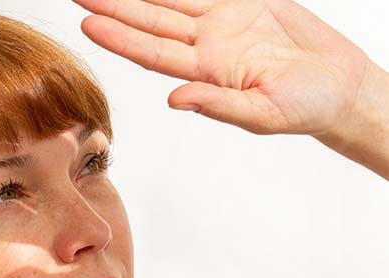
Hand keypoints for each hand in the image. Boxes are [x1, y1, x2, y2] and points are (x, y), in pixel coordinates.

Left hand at [71, 0, 375, 136]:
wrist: (340, 87)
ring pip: (171, 0)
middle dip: (114, 6)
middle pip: (150, 20)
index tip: (88, 23)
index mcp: (204, 72)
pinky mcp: (245, 2)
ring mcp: (223, 21)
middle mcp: (206, 45)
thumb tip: (175, 100)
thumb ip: (218, 106)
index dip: (119, 37)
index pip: (151, 52)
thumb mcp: (262, 114)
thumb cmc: (304, 108)